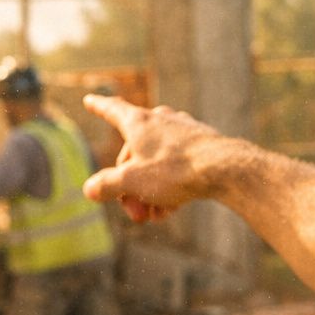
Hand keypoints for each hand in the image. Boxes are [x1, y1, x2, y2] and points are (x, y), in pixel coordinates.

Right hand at [81, 95, 235, 222]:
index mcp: (138, 123)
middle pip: (134, 153)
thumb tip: (89, 189)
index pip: (112, 110)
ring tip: (156, 215)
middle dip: (130, 186)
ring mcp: (182, 130)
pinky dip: (170, 184)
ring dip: (150, 190)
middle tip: (136, 214)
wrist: (225, 170)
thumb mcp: (133, 182)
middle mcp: (159, 120)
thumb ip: (107, 185)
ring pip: (156, 162)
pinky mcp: (201, 144)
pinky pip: (177, 165)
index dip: (98, 107)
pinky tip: (173, 207)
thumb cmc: (175, 171)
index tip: (89, 99)